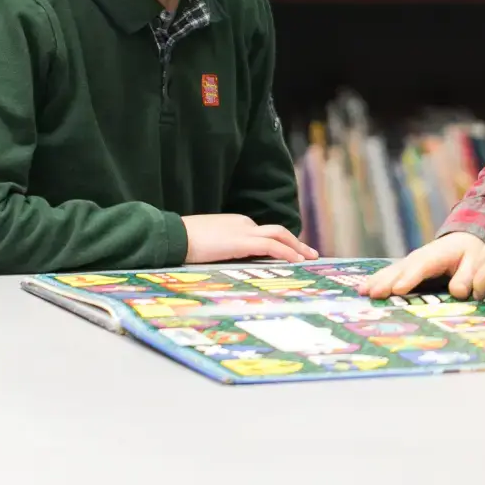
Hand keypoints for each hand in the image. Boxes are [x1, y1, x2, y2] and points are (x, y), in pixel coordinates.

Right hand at [182, 214, 318, 264]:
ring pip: (279, 235)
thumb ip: (220, 248)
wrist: (174, 236)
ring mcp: (244, 231)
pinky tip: (296, 261)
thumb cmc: (184, 241)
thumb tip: (225, 260)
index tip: (289, 252)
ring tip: (309, 258)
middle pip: (276, 231)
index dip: (280, 242)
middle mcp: (243, 223)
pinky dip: (287, 252)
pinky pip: (272, 247)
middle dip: (295, 242)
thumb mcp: (207, 243)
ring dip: (297, 246)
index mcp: (234, 223)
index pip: (263, 232)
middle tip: (309, 254)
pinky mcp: (243, 242)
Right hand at [359, 232, 484, 298]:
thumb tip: (458, 292)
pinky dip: (376, 281)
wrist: (461, 240)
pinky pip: (389, 275)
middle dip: (386, 282)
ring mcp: (409, 263)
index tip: (398, 289)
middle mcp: (418, 258)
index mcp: (436, 256)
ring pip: (391, 272)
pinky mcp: (405, 269)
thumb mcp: (474, 262)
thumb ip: (467, 277)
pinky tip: (364, 290)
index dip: (410, 278)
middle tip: (373, 294)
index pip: (422, 267)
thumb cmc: (469, 253)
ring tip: (363, 292)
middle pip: (401, 270)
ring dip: (377, 282)